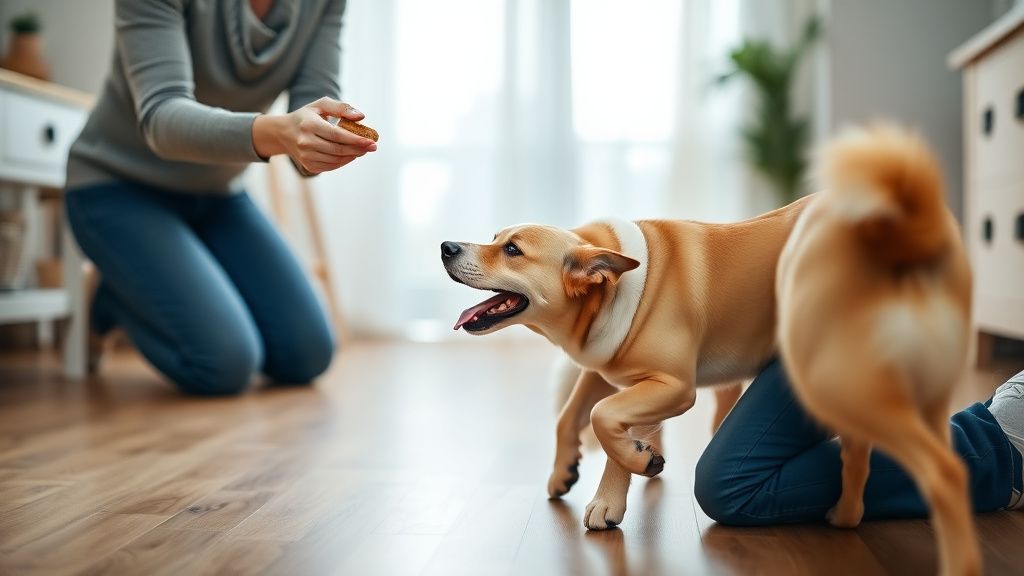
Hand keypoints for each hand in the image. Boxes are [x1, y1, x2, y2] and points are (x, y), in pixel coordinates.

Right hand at [253, 97, 376, 174]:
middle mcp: (306, 142)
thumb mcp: (321, 105)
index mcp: (309, 125)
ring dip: (353, 156)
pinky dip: (343, 161)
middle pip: (338, 149)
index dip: (355, 140)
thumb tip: (361, 117)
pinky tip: (351, 155)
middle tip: (373, 147)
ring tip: (363, 150)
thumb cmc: (307, 116)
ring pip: (336, 160)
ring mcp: (306, 156)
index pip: (337, 135)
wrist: (284, 132)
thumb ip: (342, 108)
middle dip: (358, 149)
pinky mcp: (308, 165)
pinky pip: (331, 166)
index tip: (371, 141)